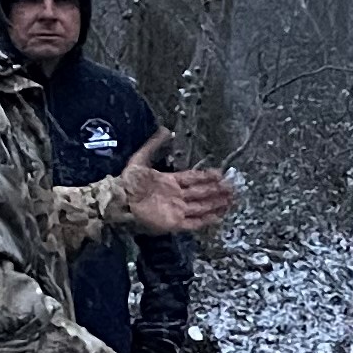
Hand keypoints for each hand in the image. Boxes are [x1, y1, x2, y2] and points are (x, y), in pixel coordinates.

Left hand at [118, 131, 239, 236]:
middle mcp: (176, 196)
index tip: (221, 174)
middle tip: (232, 188)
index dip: (207, 177)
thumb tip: (164, 129)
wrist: (120, 200)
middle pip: (201, 193)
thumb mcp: (141, 159)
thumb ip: (153, 144)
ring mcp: (176, 210)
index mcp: (170, 182)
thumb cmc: (129, 181)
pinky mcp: (174, 223)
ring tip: (230, 201)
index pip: (194, 179)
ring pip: (201, 207)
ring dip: (216, 204)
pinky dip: (206, 220)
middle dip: (217, 191)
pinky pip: (193, 222)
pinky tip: (218, 217)